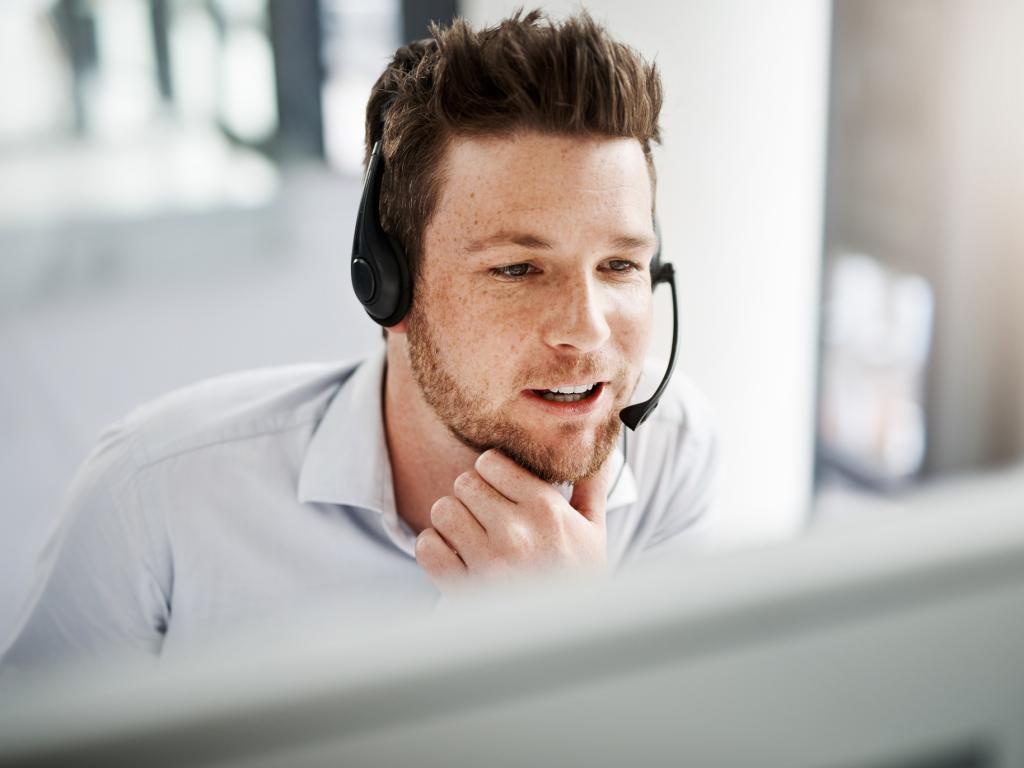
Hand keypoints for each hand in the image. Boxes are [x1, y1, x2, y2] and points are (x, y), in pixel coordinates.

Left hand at [415, 449, 609, 593]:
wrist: (567, 640)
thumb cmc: (580, 582)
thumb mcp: (594, 532)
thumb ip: (591, 486)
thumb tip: (600, 447)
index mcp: (546, 510)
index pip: (490, 462)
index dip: (491, 472)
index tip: (499, 489)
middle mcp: (516, 532)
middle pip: (464, 483)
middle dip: (472, 496)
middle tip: (485, 515)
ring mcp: (488, 562)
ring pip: (442, 510)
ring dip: (451, 520)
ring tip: (469, 535)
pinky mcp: (464, 589)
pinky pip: (427, 547)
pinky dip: (433, 548)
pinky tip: (453, 556)